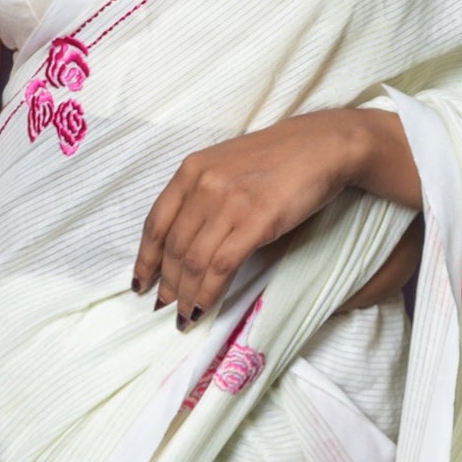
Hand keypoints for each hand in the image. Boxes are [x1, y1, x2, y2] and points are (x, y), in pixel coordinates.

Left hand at [133, 111, 366, 327]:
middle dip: (166, 283)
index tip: (140, 282)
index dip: (145, 259)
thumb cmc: (276, 157)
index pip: (155, 222)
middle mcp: (204, 185)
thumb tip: (185, 240)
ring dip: (186, 294)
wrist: (321, 146)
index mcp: (191, 170)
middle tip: (163, 307)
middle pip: (173, 246)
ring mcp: (230, 203)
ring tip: (184, 315)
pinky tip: (204, 307)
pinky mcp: (257, 222)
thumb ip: (201, 194)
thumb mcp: (226, 165)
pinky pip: (222, 266)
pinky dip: (209, 292)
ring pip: (194, 260)